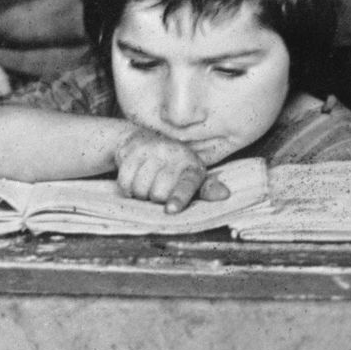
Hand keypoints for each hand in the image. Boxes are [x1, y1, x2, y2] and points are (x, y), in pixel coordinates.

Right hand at [113, 127, 229, 213]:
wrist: (144, 140)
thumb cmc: (173, 168)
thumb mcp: (192, 178)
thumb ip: (206, 190)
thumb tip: (225, 194)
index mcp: (192, 165)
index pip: (186, 185)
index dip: (178, 198)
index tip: (170, 209)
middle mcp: (175, 154)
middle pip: (158, 194)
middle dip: (154, 198)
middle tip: (156, 189)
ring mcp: (153, 149)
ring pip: (140, 188)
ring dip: (140, 192)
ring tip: (146, 182)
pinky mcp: (133, 148)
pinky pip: (125, 180)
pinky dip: (126, 186)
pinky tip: (134, 177)